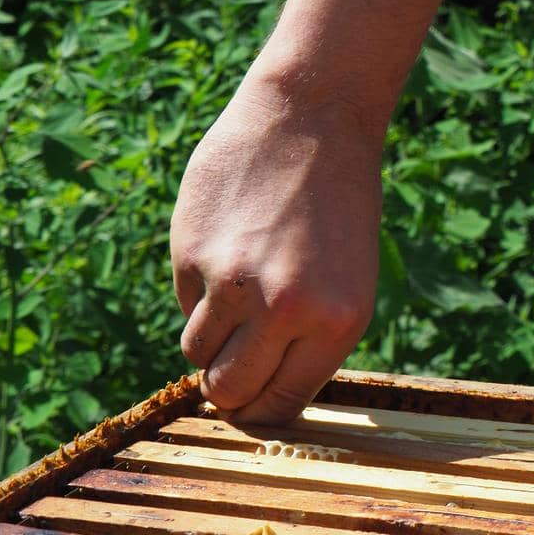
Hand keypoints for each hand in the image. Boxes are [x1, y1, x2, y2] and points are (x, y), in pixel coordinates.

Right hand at [170, 72, 383, 423]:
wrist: (311, 122)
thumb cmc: (338, 207)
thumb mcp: (348, 282)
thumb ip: (308, 339)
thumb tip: (259, 394)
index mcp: (337, 323)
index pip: (282, 404)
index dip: (261, 412)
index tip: (253, 405)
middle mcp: (284, 310)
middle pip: (230, 391)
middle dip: (226, 391)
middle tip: (229, 374)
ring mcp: (232, 283)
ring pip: (196, 354)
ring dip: (208, 343)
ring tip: (235, 303)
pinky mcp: (191, 254)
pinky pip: (185, 304)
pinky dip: (199, 296)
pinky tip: (225, 257)